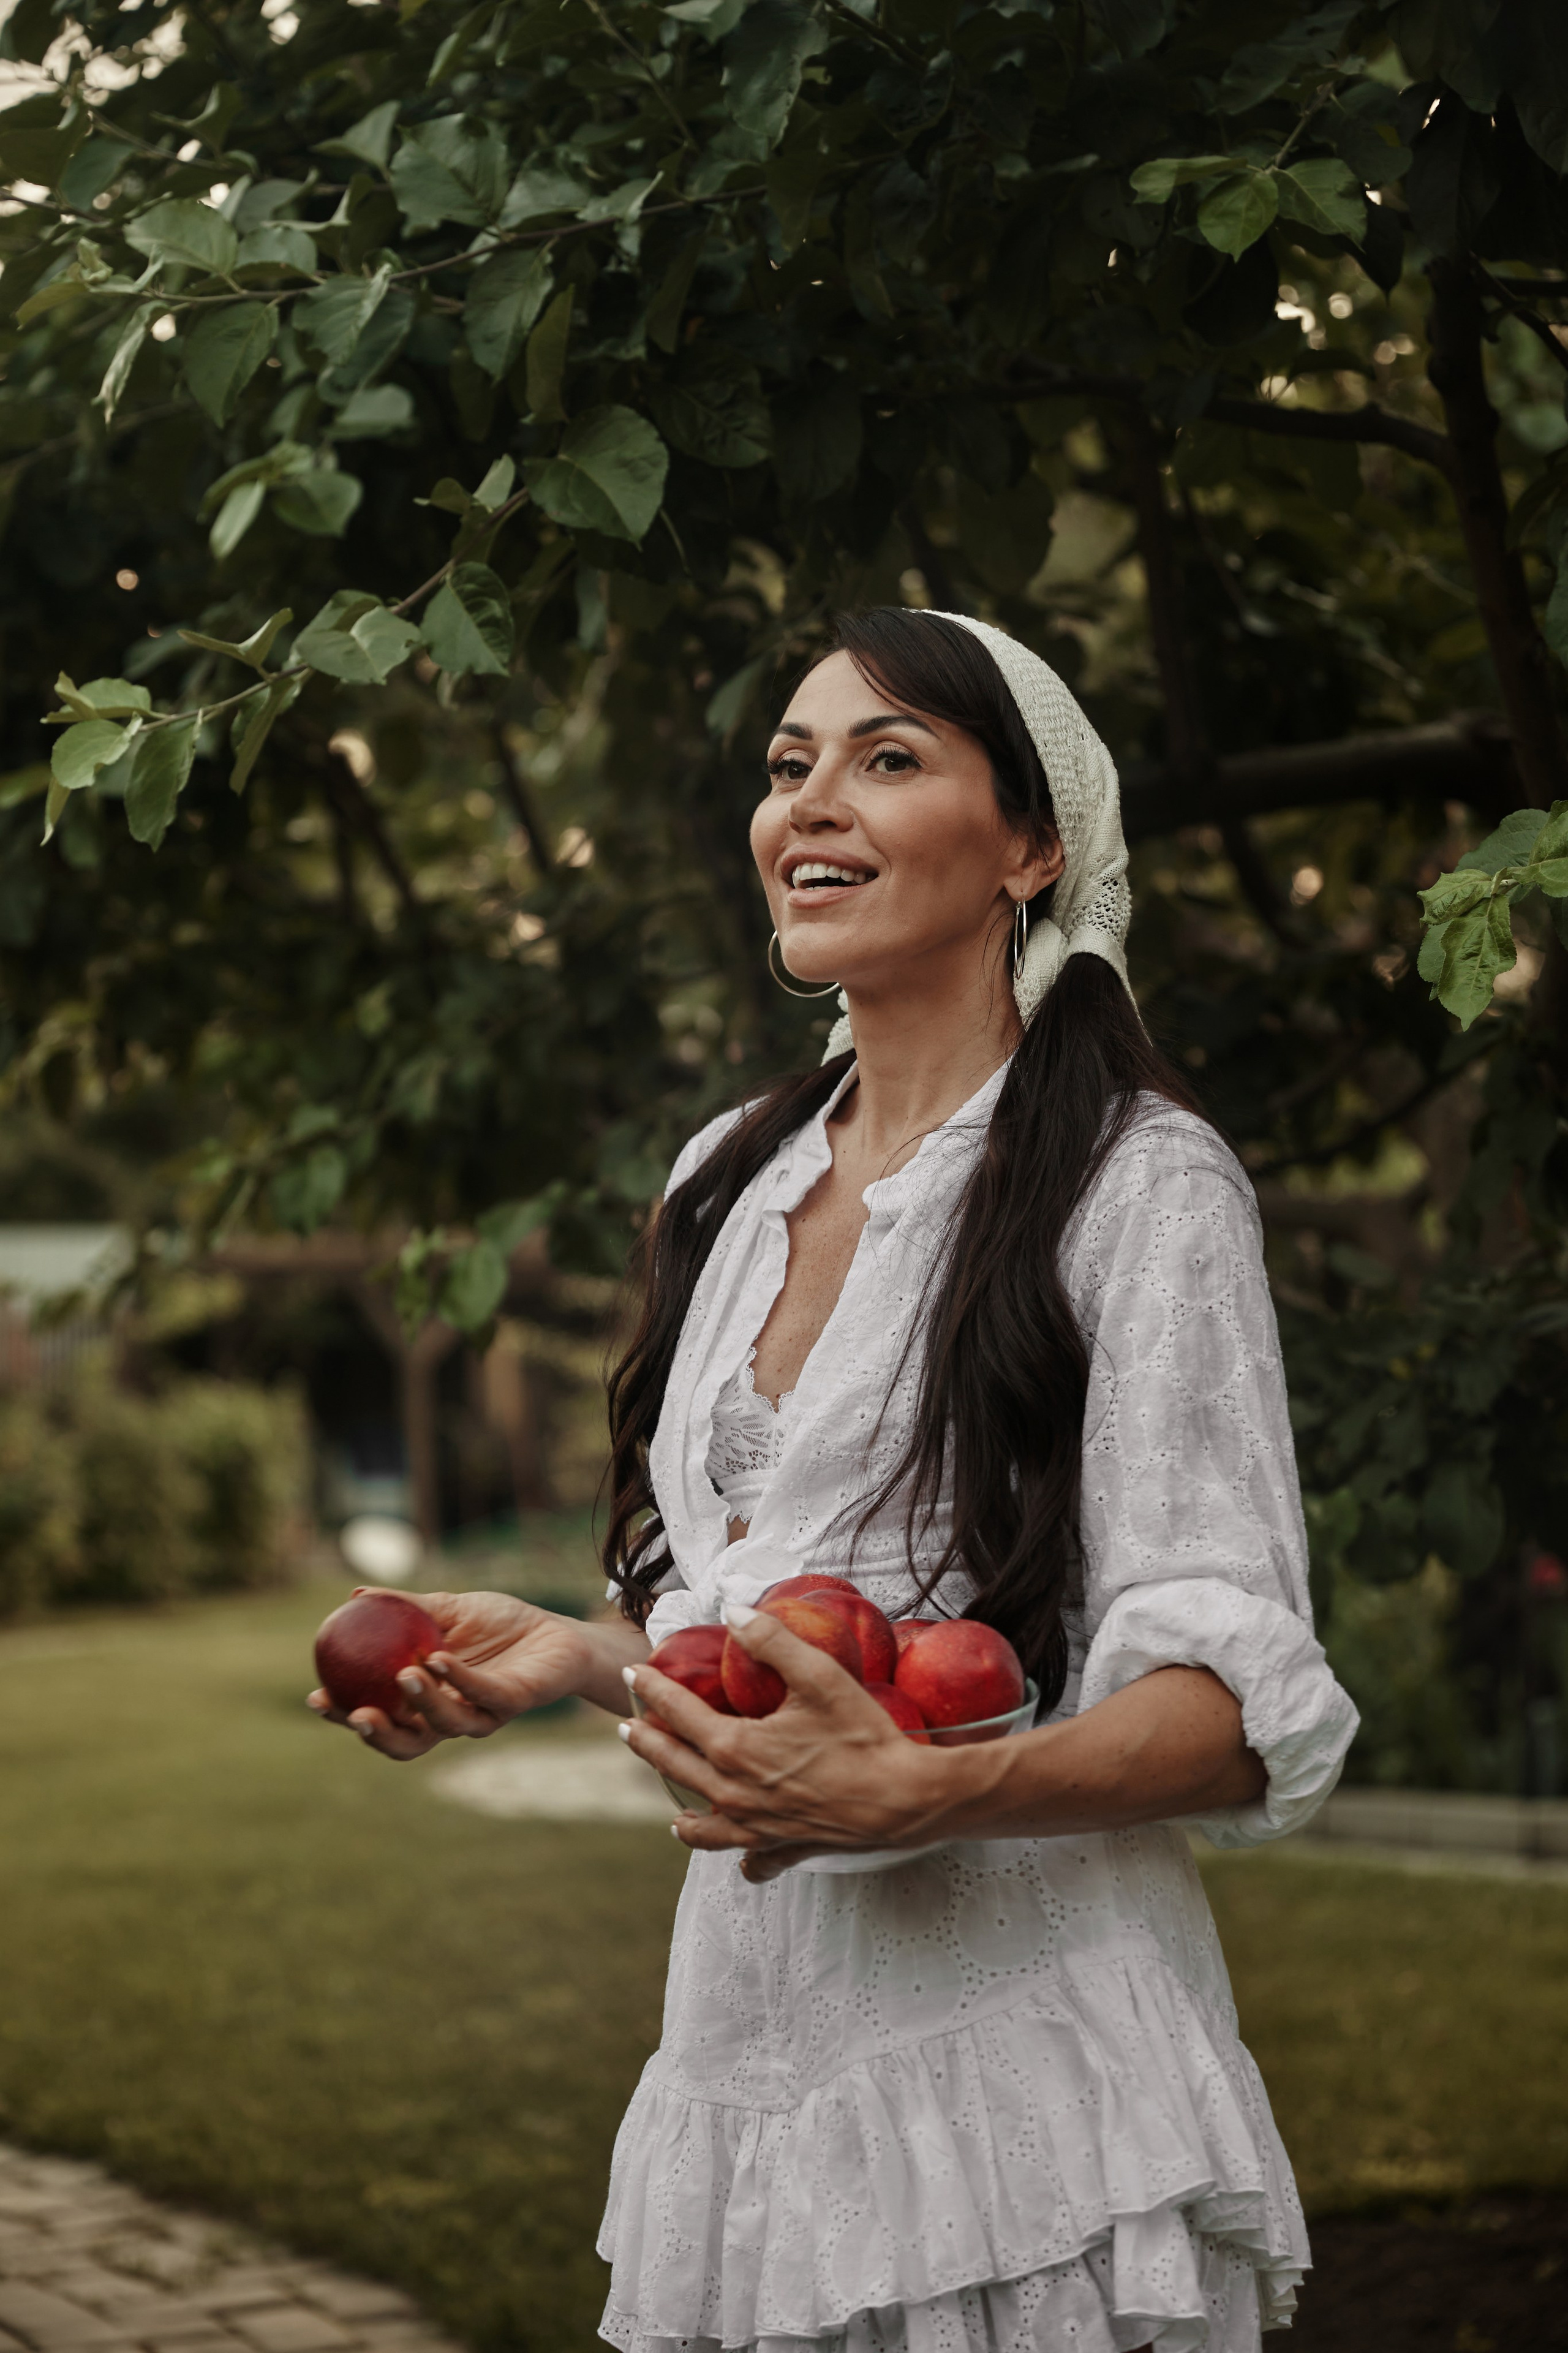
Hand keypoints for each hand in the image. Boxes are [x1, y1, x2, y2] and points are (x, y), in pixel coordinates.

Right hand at [308, 1587, 594, 1761]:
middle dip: (377, 1734)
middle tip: (354, 1712)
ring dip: (421, 1703)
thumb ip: (406, 1608)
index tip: (317, 1698)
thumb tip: (355, 1596)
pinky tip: (439, 1659)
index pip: (381, 1717)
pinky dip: (459, 1679)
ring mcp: (483, 1713)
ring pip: (445, 1725)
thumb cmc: (501, 1625)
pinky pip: (482, 1694)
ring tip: (404, 1675)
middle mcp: (451, 1716)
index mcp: (427, 1701)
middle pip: (406, 1742)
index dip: (347, 1716)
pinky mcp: (513, 1701)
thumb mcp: (448, 1610)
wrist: (558, 1631)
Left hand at [623, 1604, 949, 1882]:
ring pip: (701, 1825)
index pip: (679, 1713)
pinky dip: (738, 1857)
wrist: (905, 1799)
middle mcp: (735, 1794)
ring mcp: (757, 1827)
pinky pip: (750, 1858)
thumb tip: (732, 1611)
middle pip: (676, 1766)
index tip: (635, 1673)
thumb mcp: (819, 1676)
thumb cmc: (864, 1735)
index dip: (653, 1689)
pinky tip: (739, 1856)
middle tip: (627, 1728)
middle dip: (647, 1743)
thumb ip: (772, 1640)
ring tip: (672, 1807)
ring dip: (682, 1810)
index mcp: (735, 1749)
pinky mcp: (784, 1847)